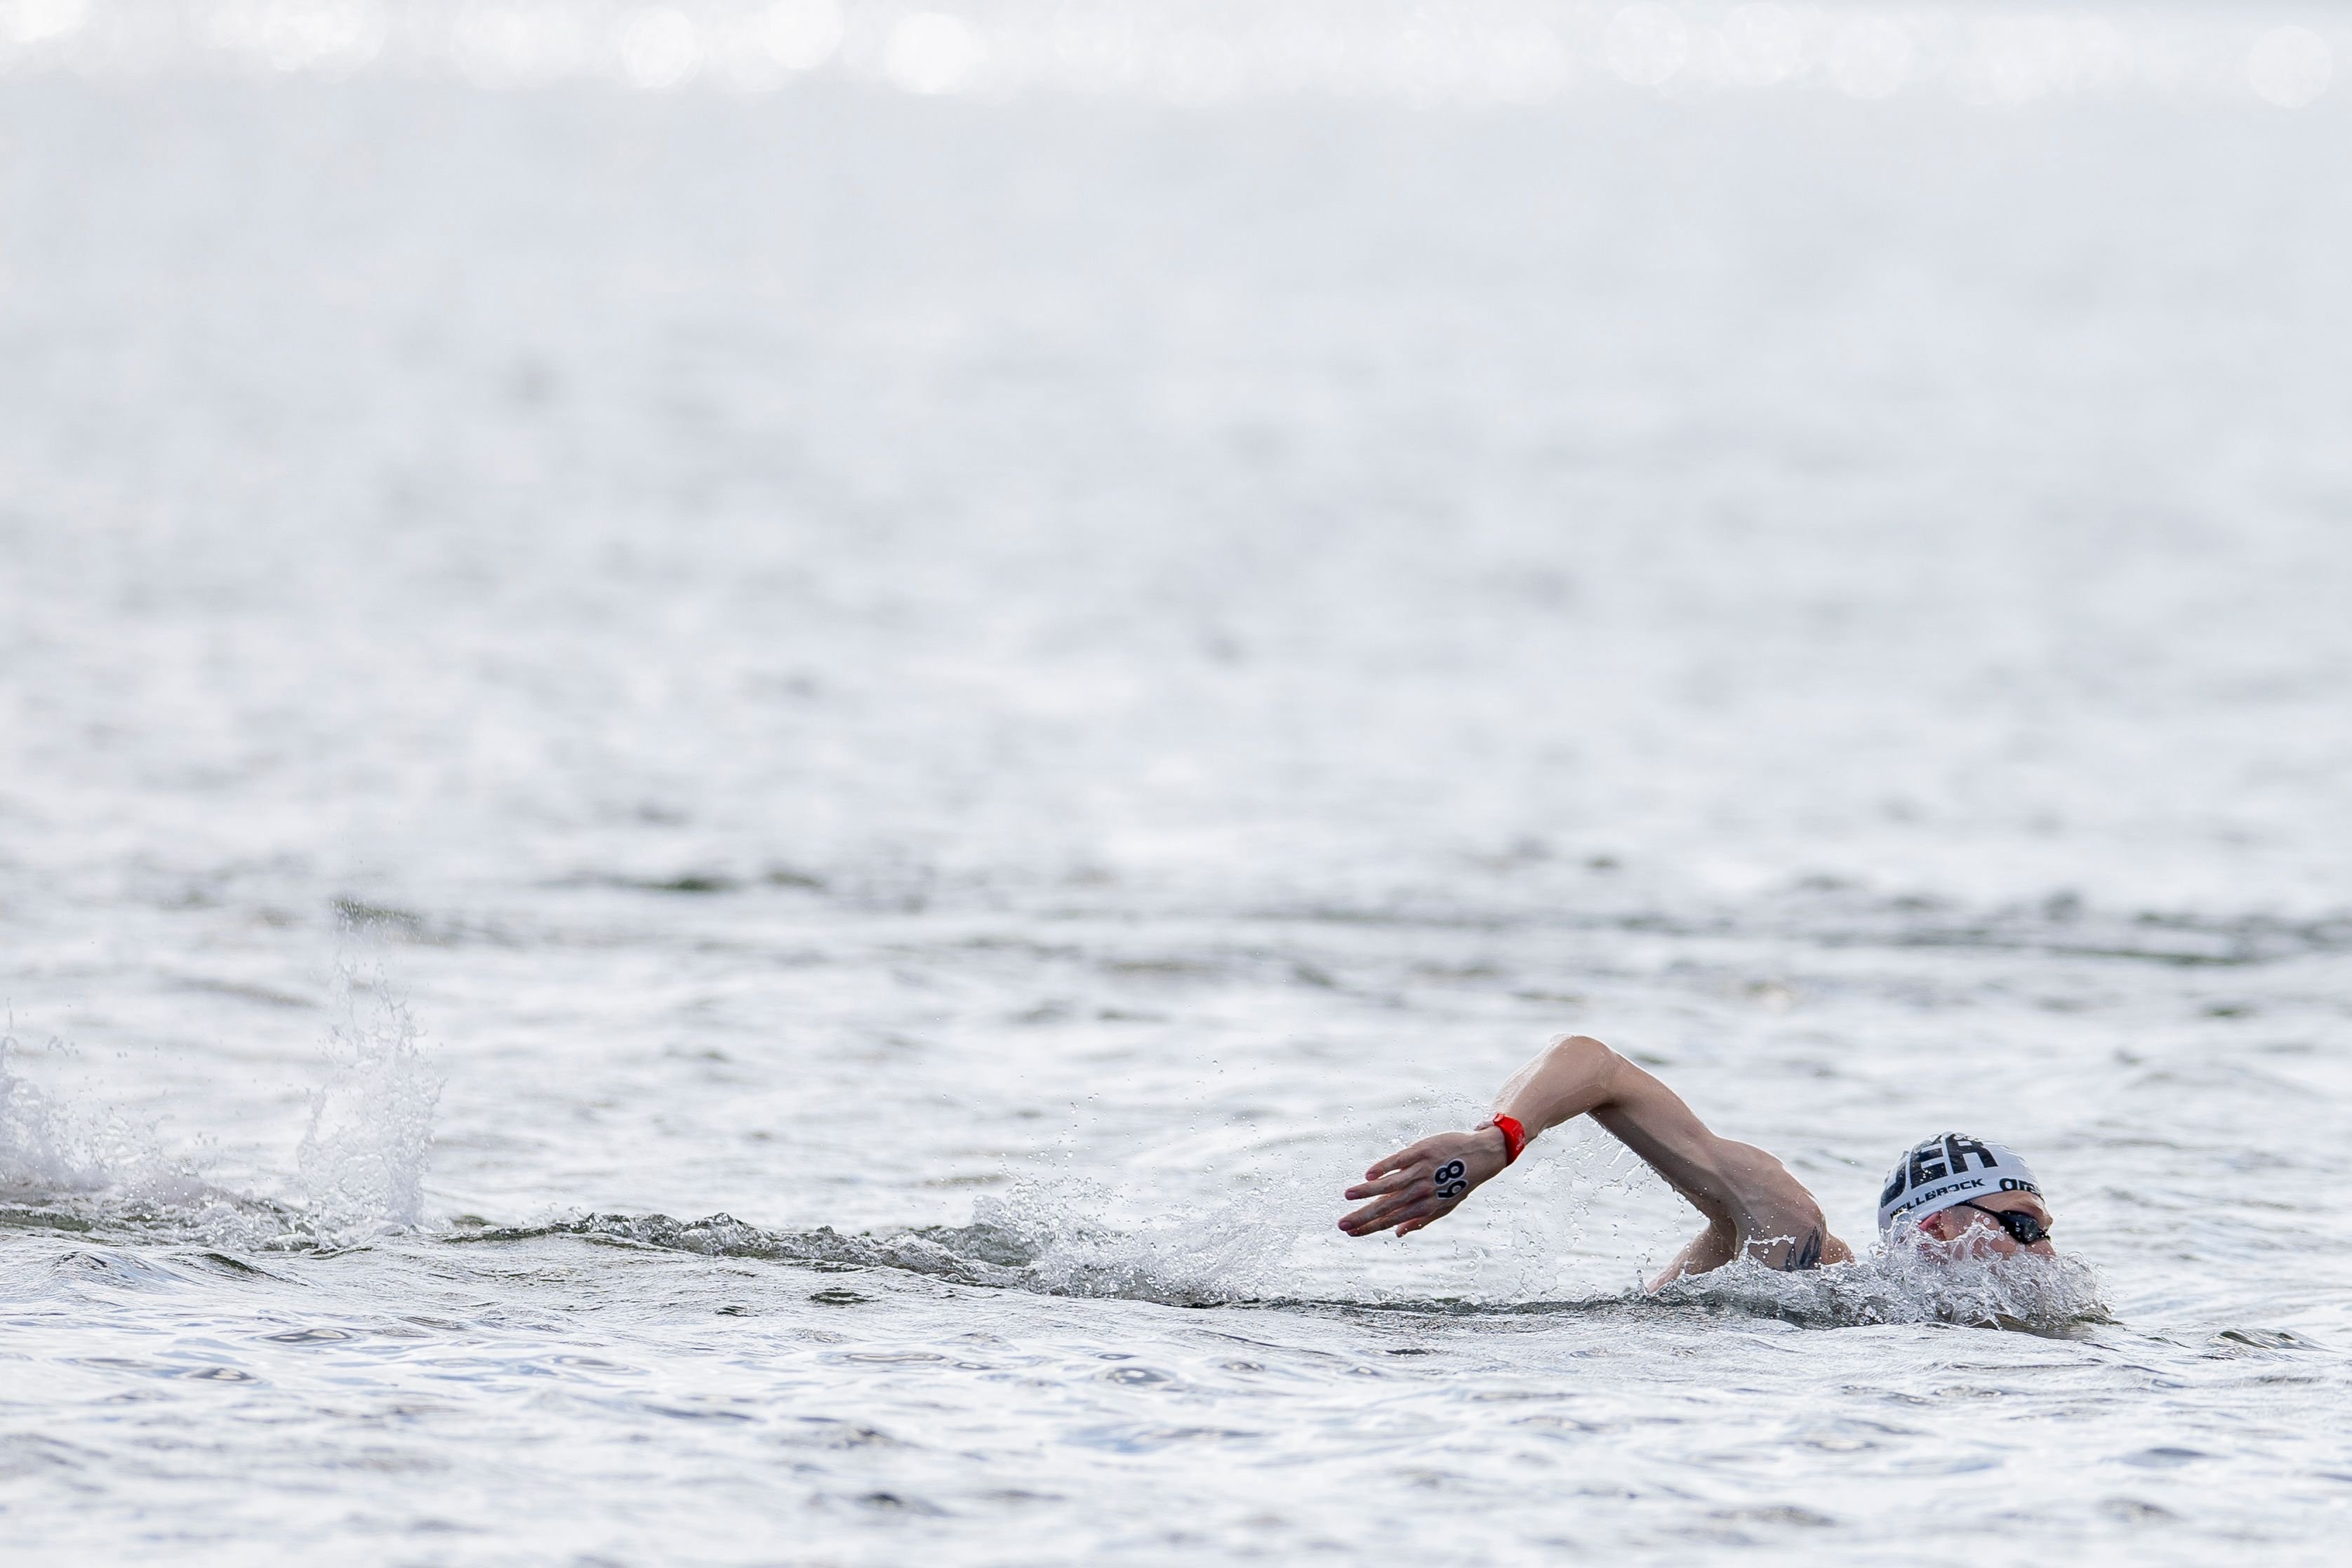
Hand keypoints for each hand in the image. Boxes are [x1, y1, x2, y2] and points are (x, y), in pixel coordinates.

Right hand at [1338, 1126, 1509, 1237]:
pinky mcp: (1421, 1151)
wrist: (1480, 1156)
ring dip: (1368, 1191)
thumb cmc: (1460, 1183)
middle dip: (1363, 1217)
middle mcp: (1422, 1191)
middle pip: (1387, 1206)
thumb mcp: (1445, 1206)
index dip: (1371, 1228)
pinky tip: (1369, 1174)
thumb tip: (1396, 1234)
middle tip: (1342, 1224)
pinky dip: (1384, 1167)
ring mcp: (1421, 1171)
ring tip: (1348, 1195)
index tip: (1351, 1233)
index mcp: (1425, 1207)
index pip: (1392, 1220)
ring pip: (1390, 1184)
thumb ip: (1420, 1220)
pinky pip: (1398, 1161)